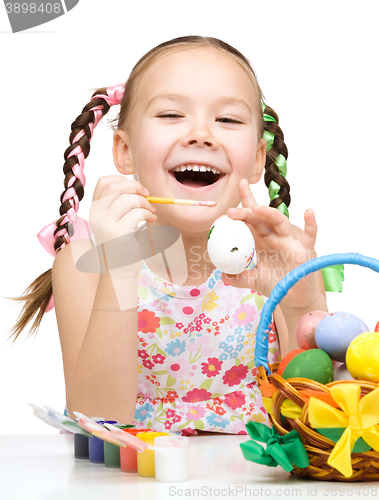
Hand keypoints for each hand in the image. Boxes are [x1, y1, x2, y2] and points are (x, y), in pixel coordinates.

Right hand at [89, 175, 156, 275]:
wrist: (118, 270)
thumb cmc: (121, 245)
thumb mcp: (116, 221)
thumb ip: (121, 204)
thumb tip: (140, 188)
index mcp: (95, 209)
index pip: (104, 182)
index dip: (122, 180)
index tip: (136, 189)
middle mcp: (96, 214)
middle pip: (116, 187)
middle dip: (136, 187)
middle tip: (148, 196)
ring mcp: (105, 223)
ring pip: (128, 199)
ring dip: (145, 202)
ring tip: (151, 211)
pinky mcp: (117, 232)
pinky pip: (137, 213)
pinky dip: (148, 213)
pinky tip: (151, 219)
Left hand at [221, 178, 319, 308]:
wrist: (293, 298)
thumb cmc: (275, 283)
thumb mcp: (252, 281)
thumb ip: (237, 277)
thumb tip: (222, 274)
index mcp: (260, 241)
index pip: (249, 221)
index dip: (240, 209)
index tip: (226, 204)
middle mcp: (274, 237)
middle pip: (261, 218)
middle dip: (247, 210)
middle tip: (231, 211)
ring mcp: (289, 242)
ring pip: (280, 222)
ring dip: (269, 213)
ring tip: (255, 208)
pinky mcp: (304, 250)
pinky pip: (310, 236)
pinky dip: (311, 224)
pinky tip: (308, 212)